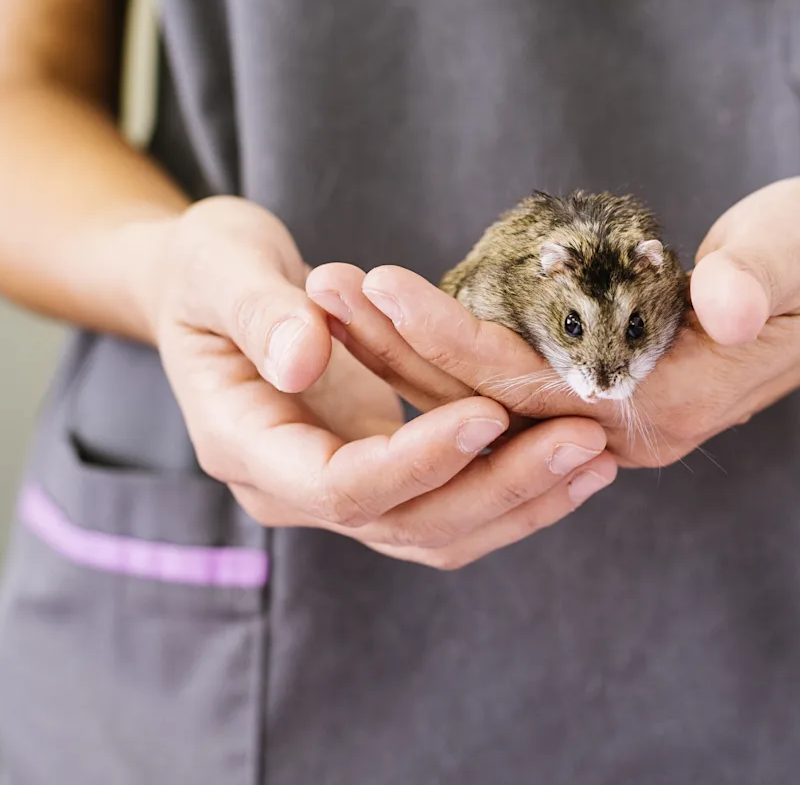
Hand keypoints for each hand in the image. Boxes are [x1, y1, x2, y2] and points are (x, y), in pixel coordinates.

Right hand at [140, 196, 617, 568]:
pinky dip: (512, 492)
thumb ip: (261, 312)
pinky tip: (575, 460)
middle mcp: (291, 488)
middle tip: (583, 440)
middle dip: (499, 485)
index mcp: (245, 445)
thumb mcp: (219, 266)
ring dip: (522, 501)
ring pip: (438, 532)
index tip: (492, 410)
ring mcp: (335, 492)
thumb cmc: (205, 267)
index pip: (344, 484)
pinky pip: (450, 507)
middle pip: (407, 523)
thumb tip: (304, 355)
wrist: (203, 289)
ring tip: (596, 457)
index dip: (420, 457)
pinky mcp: (377, 477)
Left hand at [307, 177, 799, 467]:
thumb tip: (732, 301)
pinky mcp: (596, 389)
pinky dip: (441, 347)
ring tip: (329, 292)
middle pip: (488, 401)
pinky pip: (503, 381)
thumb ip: (765, 275)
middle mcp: (624, 428)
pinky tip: (383, 316)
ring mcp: (607, 415)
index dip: (455, 339)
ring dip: (404, 350)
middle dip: (400, 347)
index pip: (535, 386)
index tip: (381, 285)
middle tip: (319, 286)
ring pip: (484, 396)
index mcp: (666, 406)